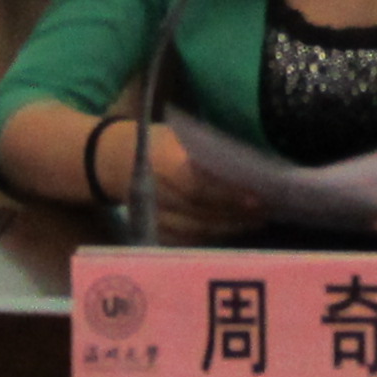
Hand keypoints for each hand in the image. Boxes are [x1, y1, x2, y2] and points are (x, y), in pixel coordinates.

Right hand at [132, 126, 266, 243]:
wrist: (110, 161)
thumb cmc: (155, 142)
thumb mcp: (178, 135)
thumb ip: (206, 150)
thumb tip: (248, 163)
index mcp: (164, 165)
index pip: (200, 186)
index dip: (229, 196)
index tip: (258, 199)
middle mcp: (158, 195)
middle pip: (202, 214)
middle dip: (236, 215)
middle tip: (266, 213)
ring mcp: (153, 218)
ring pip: (197, 231)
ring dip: (228, 229)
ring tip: (254, 222)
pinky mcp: (152, 231)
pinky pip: (186, 241)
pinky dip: (210, 238)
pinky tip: (230, 231)